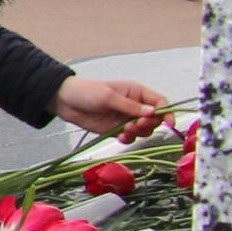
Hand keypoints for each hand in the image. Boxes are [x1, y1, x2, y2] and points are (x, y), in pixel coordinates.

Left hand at [52, 77, 169, 135]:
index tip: (167, 123)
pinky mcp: (117, 130)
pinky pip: (130, 137)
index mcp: (136, 92)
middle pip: (155, 119)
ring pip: (144, 130)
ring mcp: (126, 119)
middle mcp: (135, 106)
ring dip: (139, 132)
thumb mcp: (108, 96)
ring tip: (125, 129)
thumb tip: (153, 112)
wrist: (64, 101)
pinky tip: (120, 137)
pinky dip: (129, 139)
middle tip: (136, 124)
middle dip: (149, 124)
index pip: (160, 102)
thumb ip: (130, 106)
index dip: (166, 112)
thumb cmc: (86, 92)